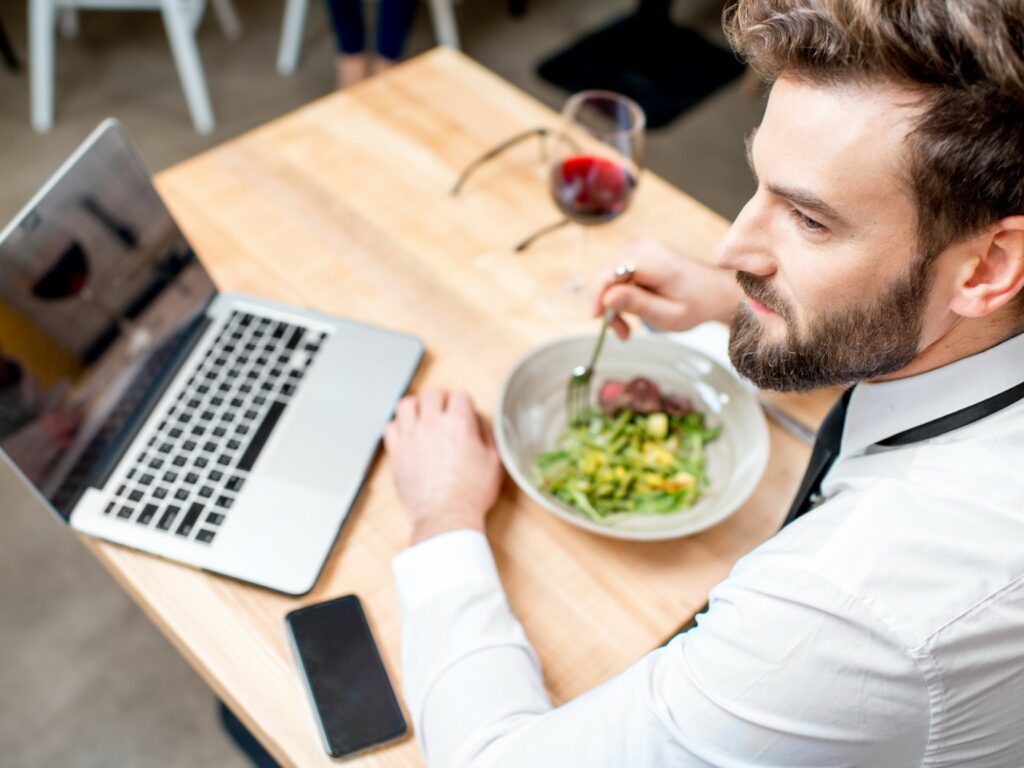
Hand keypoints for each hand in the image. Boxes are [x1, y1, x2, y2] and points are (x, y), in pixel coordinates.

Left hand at [384, 388, 503, 544]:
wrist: (446, 516)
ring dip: (416, 407)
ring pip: (406, 405)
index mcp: (458, 424)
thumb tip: (479, 423)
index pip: (459, 395)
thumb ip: (487, 435)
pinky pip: (390, 427)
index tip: (464, 411)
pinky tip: (408, 435)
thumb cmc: (471, 494)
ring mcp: (411, 437)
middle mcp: (432, 425)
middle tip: (444, 410)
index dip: (464, 403)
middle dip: (440, 399)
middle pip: (431, 393)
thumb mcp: (494, 462)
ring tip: (422, 416)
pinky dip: (398, 427)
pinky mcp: (396, 453)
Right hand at [593, 238, 742, 339]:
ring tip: (626, 328)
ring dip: (610, 303)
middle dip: (604, 305)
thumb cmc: (696, 304)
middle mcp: (641, 247)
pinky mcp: (635, 253)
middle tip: (620, 332)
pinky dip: (616, 296)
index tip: (597, 318)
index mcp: (654, 261)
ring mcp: (637, 247)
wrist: (713, 290)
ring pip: (605, 276)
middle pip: (604, 274)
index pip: (611, 271)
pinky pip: (614, 275)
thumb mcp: (669, 314)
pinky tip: (628, 313)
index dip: (597, 294)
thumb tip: (607, 297)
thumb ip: (637, 304)